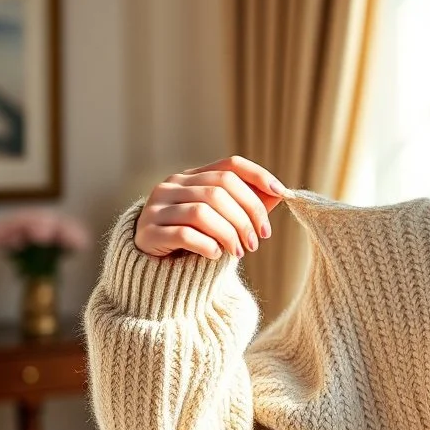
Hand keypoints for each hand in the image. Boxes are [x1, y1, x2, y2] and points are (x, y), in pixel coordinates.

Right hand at [134, 156, 291, 259]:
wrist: (154, 264)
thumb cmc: (195, 238)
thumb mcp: (222, 218)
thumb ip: (247, 205)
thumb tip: (282, 193)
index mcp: (192, 177)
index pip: (230, 165)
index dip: (258, 176)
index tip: (281, 193)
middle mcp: (172, 185)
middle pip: (220, 190)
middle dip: (247, 216)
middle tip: (258, 240)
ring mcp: (157, 207)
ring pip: (203, 212)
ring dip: (229, 234)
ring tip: (239, 252)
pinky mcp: (148, 232)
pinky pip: (184, 234)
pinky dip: (207, 245)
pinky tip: (216, 255)